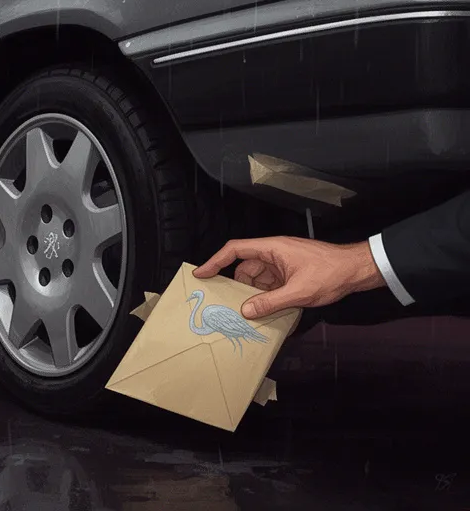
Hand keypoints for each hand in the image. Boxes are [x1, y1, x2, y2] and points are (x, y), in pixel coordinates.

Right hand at [192, 237, 386, 318]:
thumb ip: (270, 302)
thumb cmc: (331, 273)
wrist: (359, 270)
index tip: (201, 274)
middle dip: (238, 286)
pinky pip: (272, 284)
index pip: (235, 250)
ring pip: (258, 278)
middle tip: (230, 305)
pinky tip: (270, 311)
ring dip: (255, 294)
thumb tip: (245, 311)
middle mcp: (275, 253)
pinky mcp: (292, 273)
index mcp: (272, 249)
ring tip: (253, 313)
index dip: (215, 261)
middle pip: (245, 267)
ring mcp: (283, 263)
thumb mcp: (298, 292)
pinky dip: (268, 296)